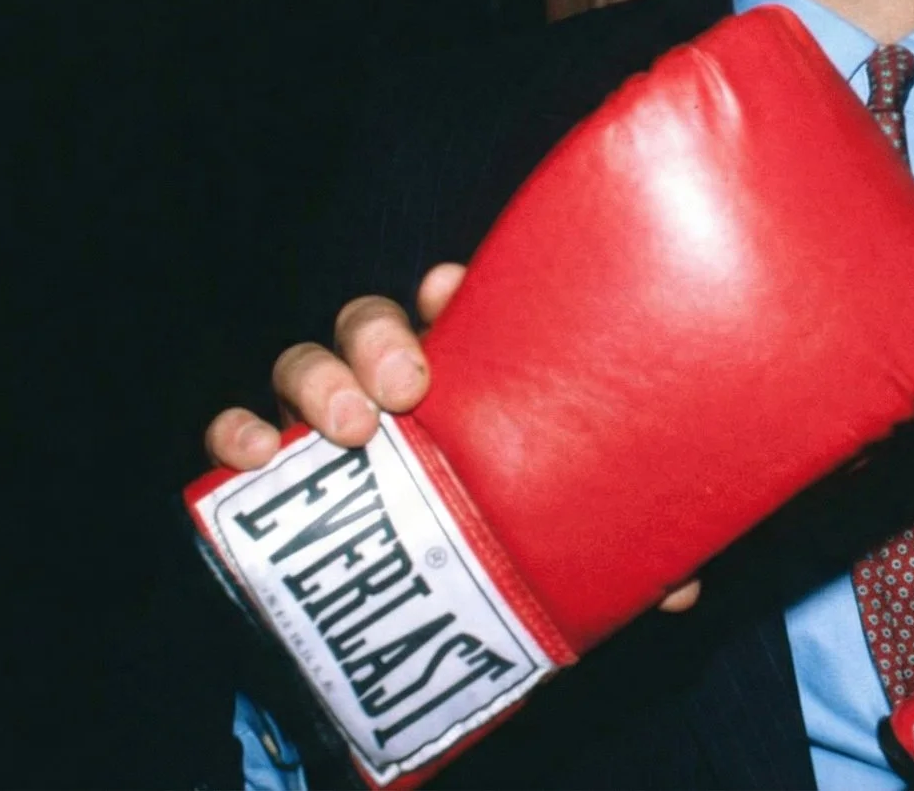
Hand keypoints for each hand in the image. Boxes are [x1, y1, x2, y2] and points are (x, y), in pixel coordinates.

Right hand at [197, 262, 702, 612]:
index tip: (454, 289)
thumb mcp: (559, 545)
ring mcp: (323, 421)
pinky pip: (235, 430)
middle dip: (379, 338)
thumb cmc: (494, 548)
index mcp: (462, 378)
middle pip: (369, 322)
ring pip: (302, 363)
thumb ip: (620, 553)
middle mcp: (386, 386)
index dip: (450, 289)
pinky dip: (234, 431)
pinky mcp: (270, 471)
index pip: (450, 308)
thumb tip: (678, 589)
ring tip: (346, 428)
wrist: (405, 626)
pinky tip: (251, 457)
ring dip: (316, 381)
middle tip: (408, 388)